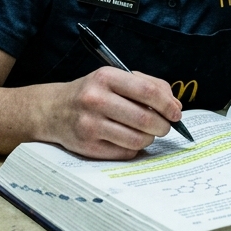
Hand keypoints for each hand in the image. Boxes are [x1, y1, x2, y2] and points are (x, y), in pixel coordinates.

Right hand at [40, 67, 181, 159]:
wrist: (54, 110)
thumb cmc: (92, 92)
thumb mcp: (115, 78)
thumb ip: (148, 85)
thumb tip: (175, 105)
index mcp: (106, 77)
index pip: (147, 91)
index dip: (168, 104)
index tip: (176, 113)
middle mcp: (96, 99)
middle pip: (145, 119)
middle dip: (163, 126)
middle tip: (165, 126)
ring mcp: (90, 125)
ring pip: (137, 140)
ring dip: (149, 138)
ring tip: (145, 132)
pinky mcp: (88, 146)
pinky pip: (125, 153)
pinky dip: (133, 148)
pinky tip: (126, 139)